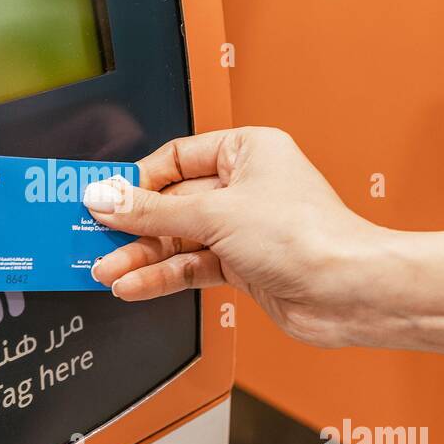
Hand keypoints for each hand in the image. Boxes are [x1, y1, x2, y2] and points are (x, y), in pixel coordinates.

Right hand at [82, 127, 384, 346]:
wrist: (348, 292)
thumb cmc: (307, 236)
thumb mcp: (215, 214)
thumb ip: (154, 210)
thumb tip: (106, 198)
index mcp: (247, 151)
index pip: (175, 158)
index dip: (138, 181)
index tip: (104, 199)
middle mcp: (246, 186)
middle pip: (173, 202)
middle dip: (134, 225)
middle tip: (94, 238)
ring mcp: (244, 229)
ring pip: (179, 238)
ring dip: (142, 256)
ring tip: (105, 269)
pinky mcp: (244, 266)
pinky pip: (192, 266)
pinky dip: (163, 276)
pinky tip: (134, 285)